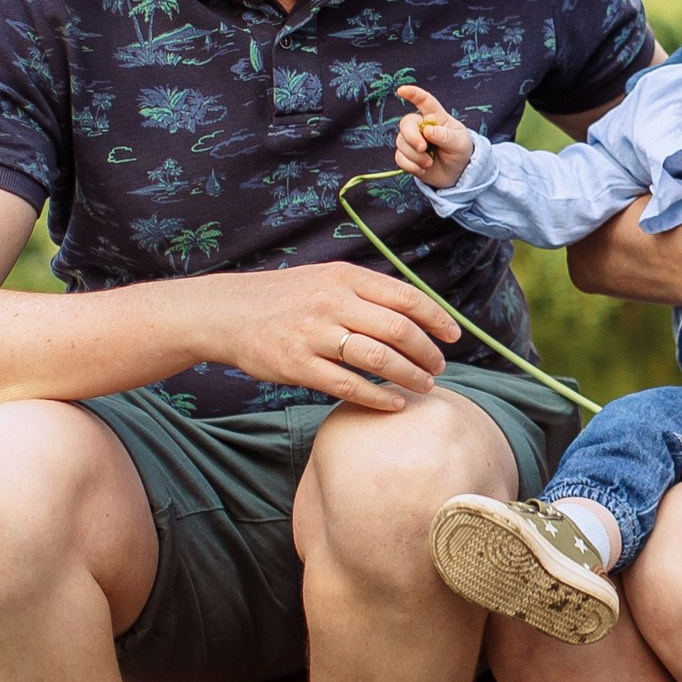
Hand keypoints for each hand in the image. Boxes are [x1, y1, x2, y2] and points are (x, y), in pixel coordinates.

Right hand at [203, 259, 459, 409]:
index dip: (437, 318)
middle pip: (398, 329)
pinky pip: (348, 385)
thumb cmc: (286, 298)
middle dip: (427, 352)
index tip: (453, 336)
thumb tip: (416, 312)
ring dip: (409, 375)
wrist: (228, 312)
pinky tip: (394, 404)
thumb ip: (366, 292)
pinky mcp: (297, 366)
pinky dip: (378, 397)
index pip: (405, 297)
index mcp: (344, 277)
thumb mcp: (326, 279)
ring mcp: (313, 335)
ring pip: (378, 358)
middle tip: (439, 367)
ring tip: (424, 386)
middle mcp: (331, 302)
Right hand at [392, 80, 473, 186]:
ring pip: (401, 143)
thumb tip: (427, 130)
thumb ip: (445, 136)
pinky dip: (411, 166)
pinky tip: (423, 169)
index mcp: (436, 117)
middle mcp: (421, 126)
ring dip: (415, 156)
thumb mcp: (460, 143)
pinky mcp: (407, 155)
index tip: (402, 90)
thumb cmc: (460, 151)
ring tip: (429, 162)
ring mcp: (412, 140)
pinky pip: (399, 158)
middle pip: (406, 123)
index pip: (424, 101)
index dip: (413, 94)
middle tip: (423, 148)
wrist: (456, 173)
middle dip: (412, 137)